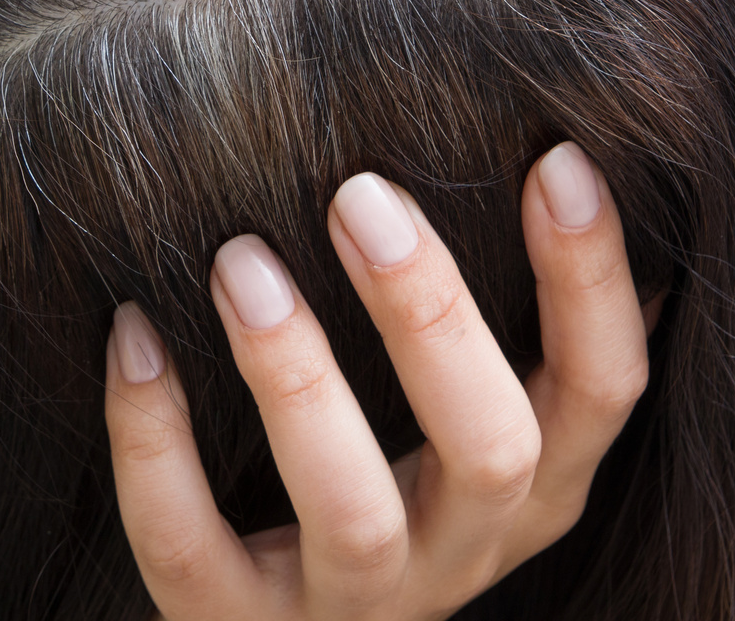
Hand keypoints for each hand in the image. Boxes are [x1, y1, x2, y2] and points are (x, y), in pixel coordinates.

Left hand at [104, 143, 649, 618]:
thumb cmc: (388, 468)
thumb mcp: (470, 413)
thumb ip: (507, 318)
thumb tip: (567, 158)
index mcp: (533, 488)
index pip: (601, 390)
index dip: (590, 281)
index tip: (554, 158)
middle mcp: (460, 553)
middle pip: (491, 450)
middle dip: (431, 315)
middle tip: (361, 193)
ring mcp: (352, 604)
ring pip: (350, 511)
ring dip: (297, 377)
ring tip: (239, 259)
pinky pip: (187, 546)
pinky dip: (152, 442)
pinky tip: (133, 335)